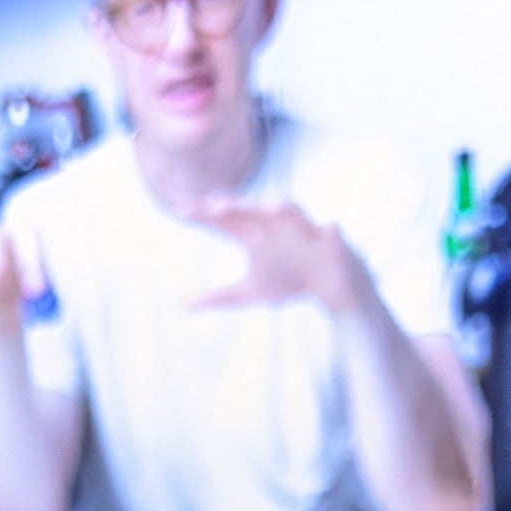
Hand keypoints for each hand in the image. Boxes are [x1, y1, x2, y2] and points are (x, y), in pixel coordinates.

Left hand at [188, 199, 365, 315]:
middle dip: (236, 206)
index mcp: (254, 234)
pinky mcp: (330, 239)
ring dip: (282, 208)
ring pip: (292, 212)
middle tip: (215, 206)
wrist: (331, 288)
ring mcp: (303, 229)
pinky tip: (330, 227)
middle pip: (252, 210)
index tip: (181, 211)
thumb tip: (178, 304)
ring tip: (271, 207)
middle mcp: (275, 224)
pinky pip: (332, 232)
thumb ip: (216, 297)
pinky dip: (330, 229)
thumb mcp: (249, 293)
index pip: (225, 221)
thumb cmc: (288, 282)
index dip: (204, 216)